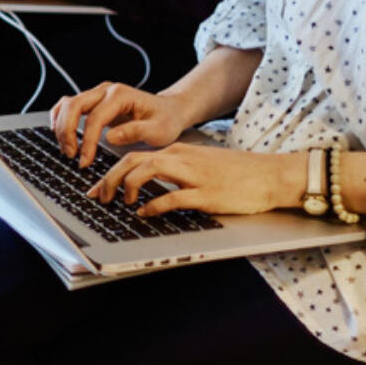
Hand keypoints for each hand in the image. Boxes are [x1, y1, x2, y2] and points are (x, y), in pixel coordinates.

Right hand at [51, 81, 189, 168]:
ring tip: (67, 149)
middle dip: (66, 132)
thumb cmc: (165, 120)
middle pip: (74, 105)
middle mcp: (106, 90)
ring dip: (61, 126)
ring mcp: (98, 94)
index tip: (85, 161)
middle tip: (71, 155)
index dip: (86, 141)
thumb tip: (110, 137)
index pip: (95, 118)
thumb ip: (136, 132)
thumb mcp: (159, 130)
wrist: (169, 110)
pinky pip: (68, 106)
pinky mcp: (93, 102)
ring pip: (67, 104)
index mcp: (120, 95)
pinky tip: (61, 135)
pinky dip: (60, 119)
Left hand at [84, 143, 299, 218]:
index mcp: (178, 152)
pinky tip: (145, 213)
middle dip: (109, 178)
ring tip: (120, 202)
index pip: (134, 156)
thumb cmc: (236, 173)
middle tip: (98, 196)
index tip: (96, 188)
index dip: (109, 172)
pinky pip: (172, 197)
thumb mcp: (199, 165)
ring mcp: (194, 175)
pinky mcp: (206, 194)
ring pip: (148, 171)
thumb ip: (173, 172)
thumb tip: (146, 187)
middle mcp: (182, 159)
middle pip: (133, 161)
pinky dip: (153, 205)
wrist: (269, 175)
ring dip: (127, 186)